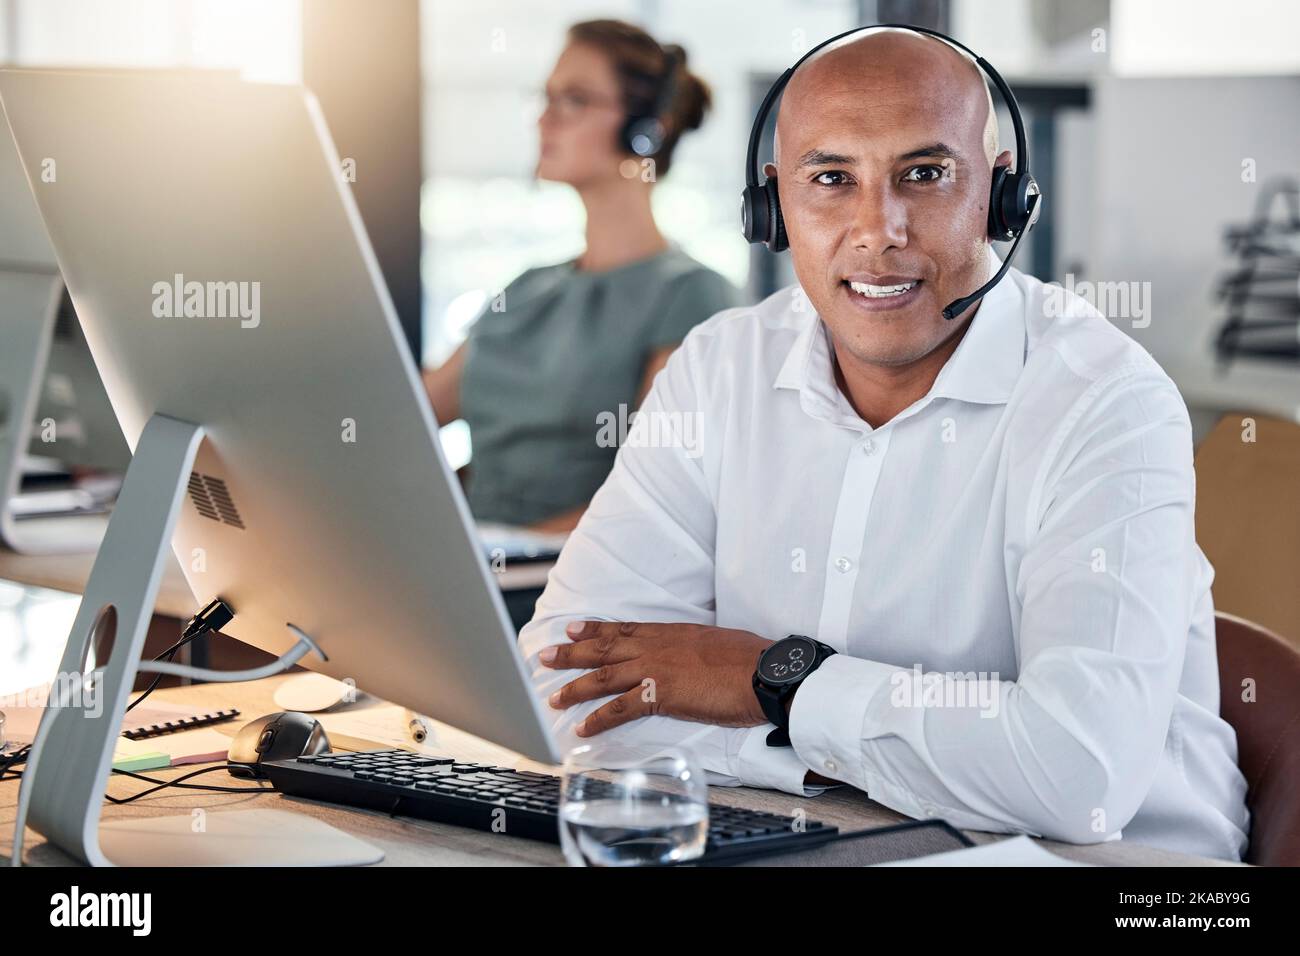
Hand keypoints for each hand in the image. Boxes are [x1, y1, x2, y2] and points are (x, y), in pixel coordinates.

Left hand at [539, 621, 773, 736]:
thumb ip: (694, 649)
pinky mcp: (661, 695)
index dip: (595, 629)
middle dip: (571, 653)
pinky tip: (582, 730)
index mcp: (670, 632)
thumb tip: (692, 657)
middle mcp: (656, 646)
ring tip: (554, 698)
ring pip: (604, 677)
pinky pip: (620, 709)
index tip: (572, 629)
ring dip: (575, 687)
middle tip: (544, 655)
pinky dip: (598, 720)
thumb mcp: (715, 642)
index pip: (623, 628)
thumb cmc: (749, 659)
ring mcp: (656, 669)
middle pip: (604, 648)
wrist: (764, 672)